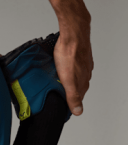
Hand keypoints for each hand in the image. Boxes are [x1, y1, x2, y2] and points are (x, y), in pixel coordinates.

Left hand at [49, 0, 93, 115]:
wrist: (72, 33)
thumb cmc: (69, 54)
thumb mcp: (68, 80)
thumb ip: (72, 96)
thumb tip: (78, 111)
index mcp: (83, 81)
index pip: (78, 98)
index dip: (70, 104)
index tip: (63, 109)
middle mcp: (85, 74)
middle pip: (77, 89)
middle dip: (68, 94)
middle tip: (59, 98)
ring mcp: (83, 64)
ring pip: (76, 78)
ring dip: (68, 83)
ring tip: (58, 87)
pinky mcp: (79, 56)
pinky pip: (74, 68)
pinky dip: (68, 73)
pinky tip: (62, 72)